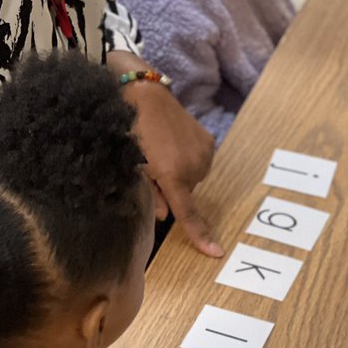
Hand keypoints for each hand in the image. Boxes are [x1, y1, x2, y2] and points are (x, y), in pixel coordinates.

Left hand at [108, 53, 221, 256]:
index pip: (188, 213)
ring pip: (194, 177)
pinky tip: (174, 143)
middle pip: (186, 192)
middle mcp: (194, 166)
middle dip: (172, 188)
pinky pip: (200, 161)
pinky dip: (188, 159)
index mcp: (173, 175)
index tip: (216, 252)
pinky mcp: (208, 140)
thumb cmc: (132, 131)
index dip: (201, 235)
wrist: (145, 94)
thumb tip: (165, 216)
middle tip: (153, 167)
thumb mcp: (135, 166)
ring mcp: (204, 152)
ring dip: (181, 172)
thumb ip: (151, 195)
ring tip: (162, 150)